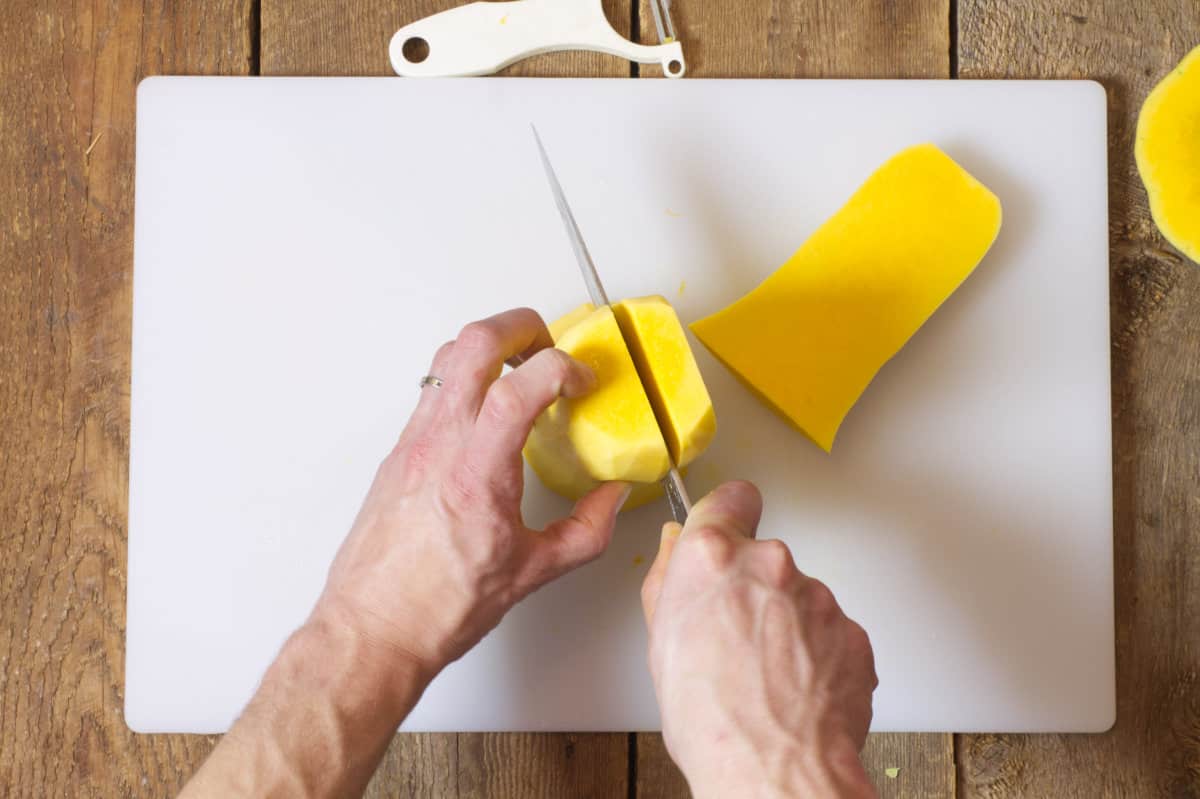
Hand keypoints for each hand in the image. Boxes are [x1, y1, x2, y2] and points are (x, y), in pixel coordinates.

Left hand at [316, 307, 630, 681]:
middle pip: (474, 344)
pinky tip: (488, 412)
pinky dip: (467, 380)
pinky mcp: (398, 452)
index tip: (581, 382)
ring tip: (521, 370)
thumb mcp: (532, 572)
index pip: (519, 387)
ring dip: (490, 348)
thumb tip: (612, 499)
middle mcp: (439, 446)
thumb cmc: (437, 608)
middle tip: (549, 345)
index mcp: (477, 473)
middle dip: (521, 326)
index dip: (561, 368)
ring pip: (447, 358)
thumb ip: (587, 530)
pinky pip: (433, 391)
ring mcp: (412, 443)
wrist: (372, 628)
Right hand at [641, 481, 877, 798]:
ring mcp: (816, 596)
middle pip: (763, 556)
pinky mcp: (852, 630)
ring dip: (786, 622)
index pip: (731, 497)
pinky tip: (794, 687)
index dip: (728, 514)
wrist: (774, 770)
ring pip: (798, 595)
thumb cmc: (711, 719)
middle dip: (752, 586)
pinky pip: (829, 630)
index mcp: (712, 557)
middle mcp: (769, 563)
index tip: (729, 526)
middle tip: (736, 634)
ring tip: (765, 673)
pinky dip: (816, 652)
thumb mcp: (659, 642)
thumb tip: (675, 547)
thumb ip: (668, 578)